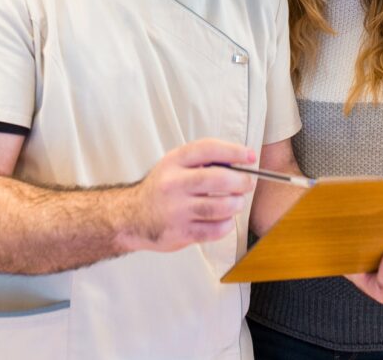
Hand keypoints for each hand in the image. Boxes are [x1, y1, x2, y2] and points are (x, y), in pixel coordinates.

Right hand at [120, 139, 255, 252]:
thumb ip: (201, 161)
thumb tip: (240, 162)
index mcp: (173, 162)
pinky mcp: (180, 232)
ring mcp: (176, 209)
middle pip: (218, 179)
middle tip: (247, 184)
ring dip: (236, 204)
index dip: (234, 151)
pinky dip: (227, 224)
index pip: (208, 149)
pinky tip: (225, 219)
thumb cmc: (161, 188)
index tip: (250, 156)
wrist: (131, 217)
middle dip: (241, 181)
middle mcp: (174, 184)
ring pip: (220, 206)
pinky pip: (215, 230)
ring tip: (237, 202)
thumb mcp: (174, 166)